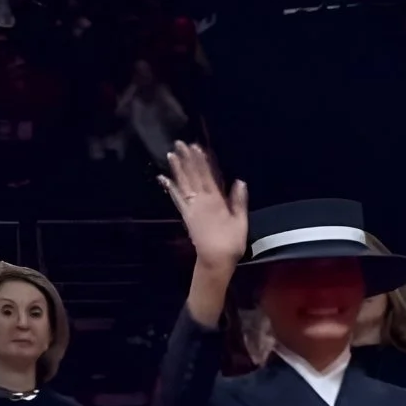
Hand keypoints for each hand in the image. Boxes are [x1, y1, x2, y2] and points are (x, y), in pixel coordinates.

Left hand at [159, 141, 247, 274]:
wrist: (214, 262)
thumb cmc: (231, 243)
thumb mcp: (240, 221)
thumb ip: (238, 201)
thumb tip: (239, 181)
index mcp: (216, 201)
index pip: (208, 176)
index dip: (201, 161)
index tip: (197, 146)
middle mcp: (201, 202)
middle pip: (193, 176)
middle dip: (187, 159)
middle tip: (180, 143)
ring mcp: (191, 209)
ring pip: (183, 185)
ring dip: (177, 169)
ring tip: (171, 154)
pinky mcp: (186, 217)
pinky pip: (177, 200)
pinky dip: (170, 188)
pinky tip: (164, 179)